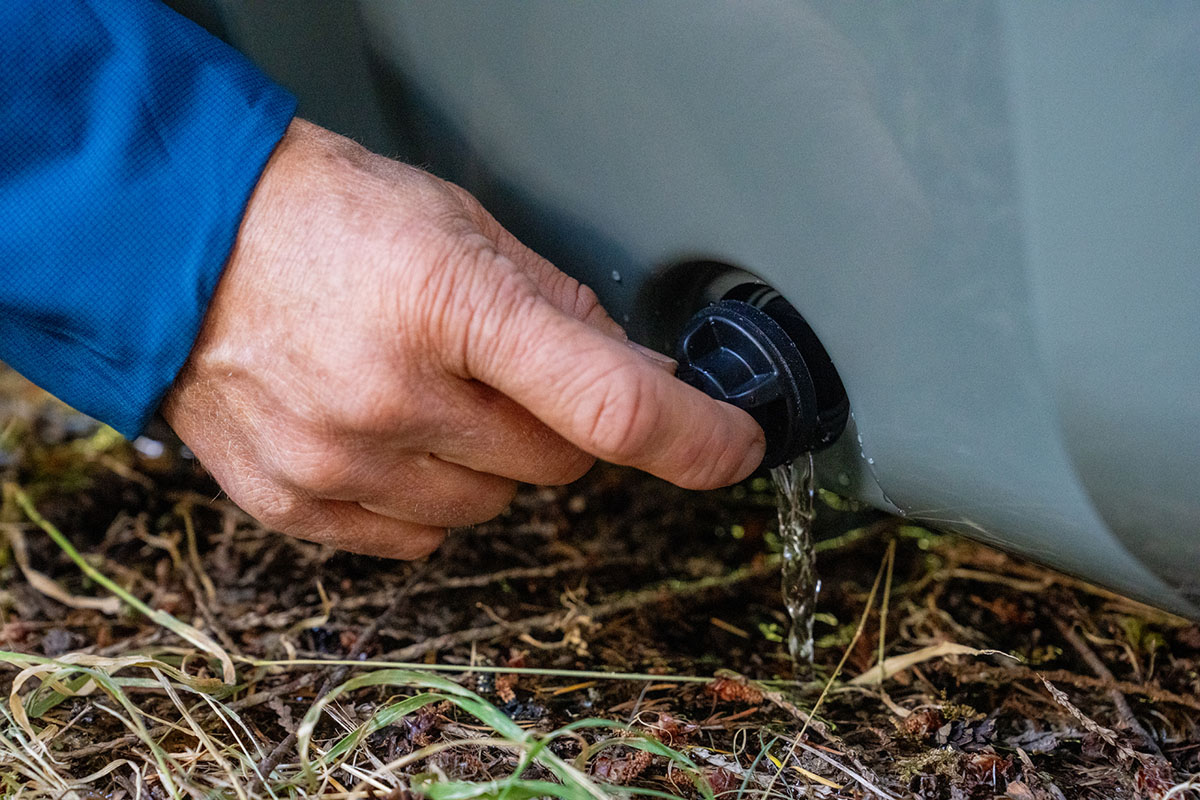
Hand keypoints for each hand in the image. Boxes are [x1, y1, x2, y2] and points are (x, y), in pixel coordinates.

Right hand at [162, 120, 764, 558]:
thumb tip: (643, 378)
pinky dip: (429, 494)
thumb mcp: (460, 226)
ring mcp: (339, 461)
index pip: (609, 404)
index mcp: (448, 303)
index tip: (734, 447)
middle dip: (558, 424)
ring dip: (490, 461)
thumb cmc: (323, 217)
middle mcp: (392, 396)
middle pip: (559, 464)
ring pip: (493, 506)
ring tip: (425, 391)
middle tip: (506, 371)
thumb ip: (560, 311)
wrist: (179, 244)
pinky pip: (422, 537)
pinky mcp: (297, 505)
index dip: (695, 438)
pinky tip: (386, 433)